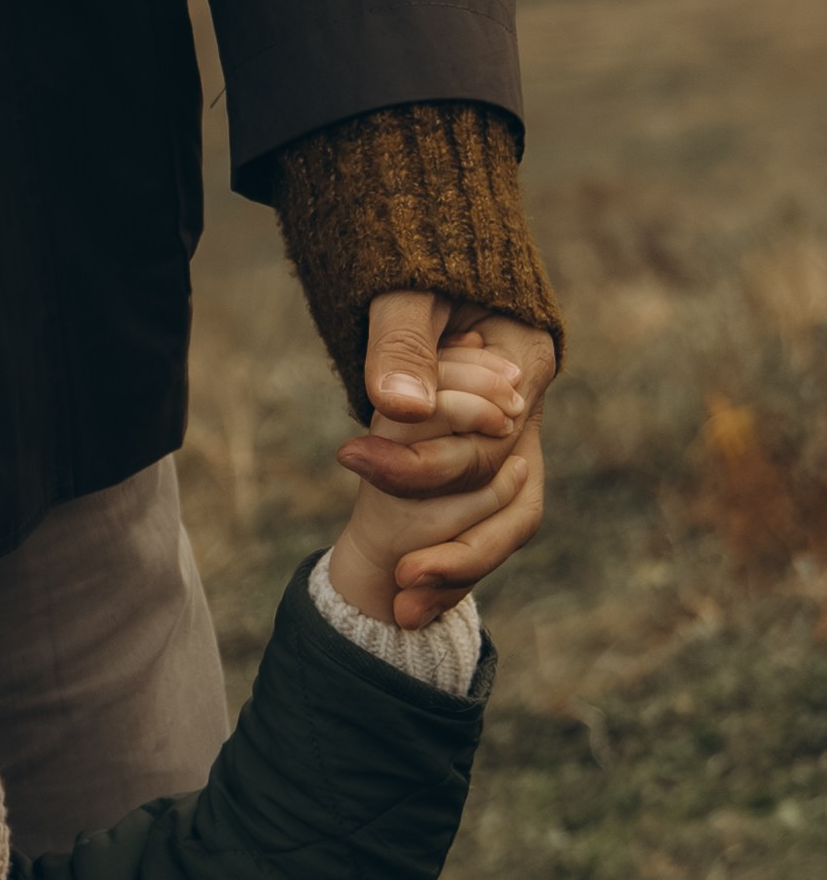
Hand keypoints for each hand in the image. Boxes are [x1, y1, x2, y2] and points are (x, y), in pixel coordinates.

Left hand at [338, 293, 556, 627]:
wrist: (425, 266)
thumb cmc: (414, 266)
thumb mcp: (403, 293)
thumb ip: (403, 345)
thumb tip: (401, 408)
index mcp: (524, 356)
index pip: (485, 434)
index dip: (425, 464)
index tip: (351, 466)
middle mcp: (528, 407)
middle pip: (498, 487)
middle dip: (452, 541)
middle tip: (398, 576)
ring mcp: (514, 440)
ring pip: (508, 521)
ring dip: (462, 569)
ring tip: (403, 614)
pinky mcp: (489, 464)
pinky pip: (484, 526)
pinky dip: (453, 566)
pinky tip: (408, 608)